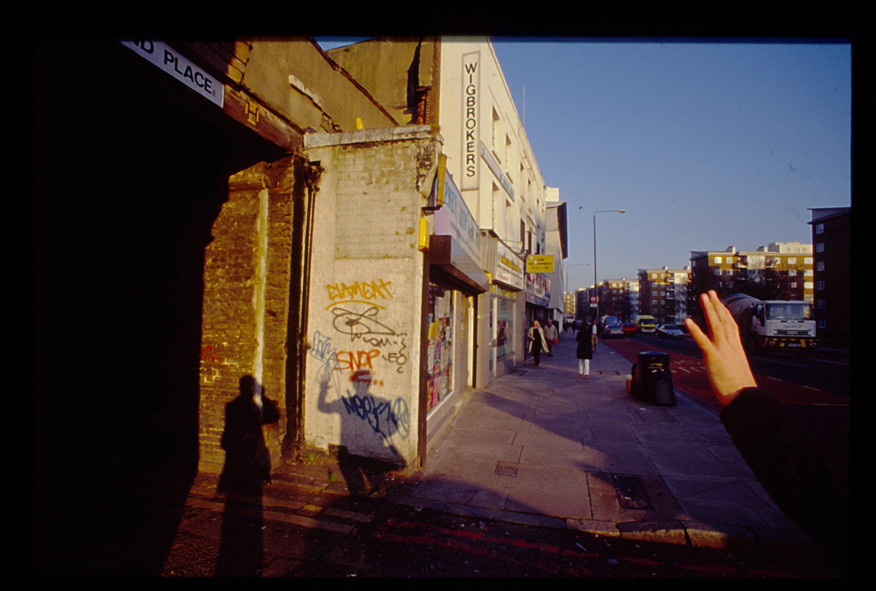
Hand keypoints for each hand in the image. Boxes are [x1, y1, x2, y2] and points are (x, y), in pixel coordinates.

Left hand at [685, 290, 756, 405]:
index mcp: (737, 348)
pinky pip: (703, 342)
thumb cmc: (741, 388)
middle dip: (716, 305)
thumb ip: (731, 360)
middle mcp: (731, 346)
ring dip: (709, 310)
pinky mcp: (714, 358)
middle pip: (723, 321)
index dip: (724, 312)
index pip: (731, 325)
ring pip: (715, 325)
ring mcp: (723, 351)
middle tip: (710, 292)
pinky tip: (688, 321)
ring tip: (703, 297)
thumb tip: (727, 360)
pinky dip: (695, 330)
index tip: (720, 302)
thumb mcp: (737, 369)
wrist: (745, 397)